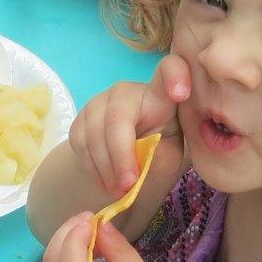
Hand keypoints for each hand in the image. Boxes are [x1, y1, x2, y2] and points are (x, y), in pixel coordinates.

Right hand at [70, 55, 189, 195]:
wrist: (127, 153)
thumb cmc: (157, 147)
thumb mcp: (169, 155)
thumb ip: (159, 155)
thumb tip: (140, 163)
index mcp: (159, 94)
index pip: (168, 69)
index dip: (174, 76)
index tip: (181, 94)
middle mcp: (127, 91)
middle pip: (119, 115)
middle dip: (122, 154)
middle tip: (130, 185)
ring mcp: (100, 101)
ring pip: (95, 132)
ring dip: (106, 168)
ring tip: (119, 191)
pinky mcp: (81, 116)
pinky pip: (80, 142)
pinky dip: (92, 168)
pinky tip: (106, 182)